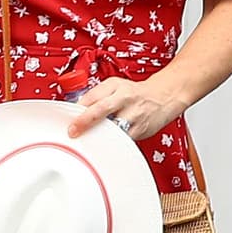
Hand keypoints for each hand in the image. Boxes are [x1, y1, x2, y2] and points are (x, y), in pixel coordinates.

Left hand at [67, 76, 185, 141]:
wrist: (163, 96)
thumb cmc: (135, 93)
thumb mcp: (115, 86)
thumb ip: (97, 96)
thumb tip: (77, 111)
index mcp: (116, 86)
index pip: (93, 96)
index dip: (79, 108)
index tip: (68, 119)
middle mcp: (125, 98)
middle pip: (102, 109)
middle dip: (85, 121)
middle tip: (73, 131)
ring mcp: (133, 114)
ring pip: (113, 127)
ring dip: (99, 135)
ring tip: (88, 141)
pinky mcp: (140, 129)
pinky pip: (123, 139)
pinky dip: (112, 143)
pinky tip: (104, 146)